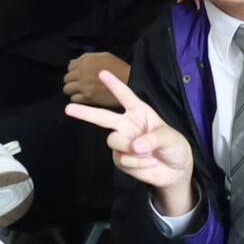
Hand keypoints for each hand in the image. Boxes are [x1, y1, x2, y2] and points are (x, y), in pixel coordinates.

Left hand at [64, 50, 131, 106]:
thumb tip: (71, 62)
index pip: (70, 66)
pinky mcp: (87, 98)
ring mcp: (84, 86)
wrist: (131, 82)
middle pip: (67, 78)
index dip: (74, 71)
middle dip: (72, 80)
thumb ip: (87, 58)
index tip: (80, 74)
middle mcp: (82, 72)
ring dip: (72, 90)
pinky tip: (84, 97)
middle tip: (80, 83)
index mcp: (86, 60)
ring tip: (80, 91)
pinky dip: (77, 98)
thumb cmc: (119, 68)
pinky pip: (74, 99)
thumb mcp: (104, 56)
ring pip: (67, 89)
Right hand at [64, 69, 194, 215]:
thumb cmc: (174, 146)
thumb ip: (152, 139)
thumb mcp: (169, 137)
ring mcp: (122, 142)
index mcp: (140, 112)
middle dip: (85, 112)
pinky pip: (122, 159)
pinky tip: (149, 163)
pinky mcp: (121, 159)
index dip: (114, 84)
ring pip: (113, 141)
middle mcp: (127, 125)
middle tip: (68, 108)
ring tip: (149, 154)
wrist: (175, 171)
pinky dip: (137, 164)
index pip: (125, 96)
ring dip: (131, 149)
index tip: (102, 72)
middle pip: (102, 117)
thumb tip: (134, 146)